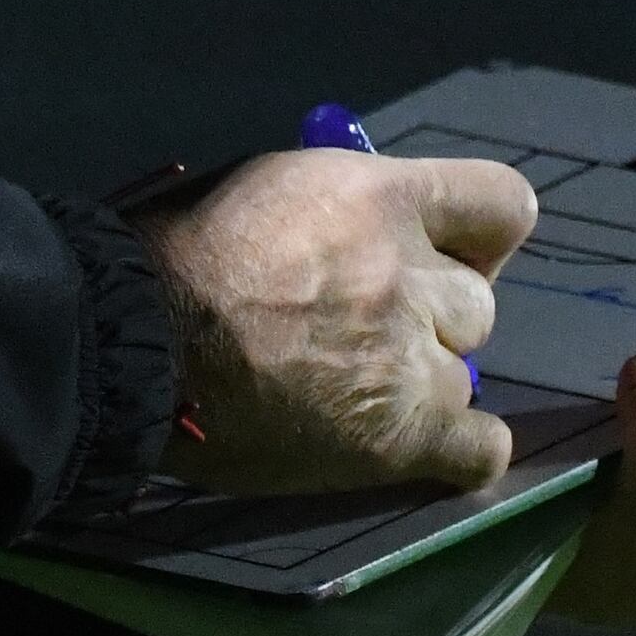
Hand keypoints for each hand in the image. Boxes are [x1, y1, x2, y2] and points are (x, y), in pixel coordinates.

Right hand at [133, 147, 526, 494]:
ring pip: (462, 373)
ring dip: (418, 380)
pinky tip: (421, 444)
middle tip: (361, 330)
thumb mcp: (267, 186)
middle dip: (429, 315)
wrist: (131, 339)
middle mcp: (412, 274)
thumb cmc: (173, 254)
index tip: (438, 255)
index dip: (477, 236)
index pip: (504, 205)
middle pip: (476, 303)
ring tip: (347, 390)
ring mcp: (410, 361)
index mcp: (382, 198)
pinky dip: (459, 449)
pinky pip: (477, 449)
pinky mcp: (397, 437)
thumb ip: (338, 209)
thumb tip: (367, 230)